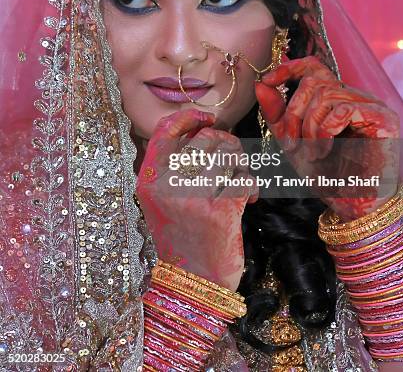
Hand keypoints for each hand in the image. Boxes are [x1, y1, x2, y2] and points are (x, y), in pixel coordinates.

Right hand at [136, 107, 257, 290]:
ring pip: (228, 154)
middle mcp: (167, 186)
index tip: (206, 118)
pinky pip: (244, 179)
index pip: (165, 131)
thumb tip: (202, 129)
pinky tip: (251, 197)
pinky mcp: (221, 212)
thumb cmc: (181, 237)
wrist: (192, 284)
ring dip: (241, 163)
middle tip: (233, 159)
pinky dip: (252, 185)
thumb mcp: (161, 201)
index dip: (189, 118)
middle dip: (227, 143)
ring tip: (240, 179)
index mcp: (149, 180)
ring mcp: (193, 198)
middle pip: (206, 138)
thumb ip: (171, 167)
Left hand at [255, 56, 399, 220]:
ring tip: (311, 153)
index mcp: (336, 99)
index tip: (267, 80)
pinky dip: (324, 131)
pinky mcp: (382, 119)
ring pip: (326, 94)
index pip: (314, 66)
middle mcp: (355, 97)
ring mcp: (371, 106)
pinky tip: (324, 152)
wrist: (351, 204)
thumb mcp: (291, 140)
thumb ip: (276, 113)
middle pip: (314, 81)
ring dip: (308, 126)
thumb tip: (260, 83)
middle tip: (290, 143)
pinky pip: (343, 109)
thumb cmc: (326, 174)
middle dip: (293, 111)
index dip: (289, 68)